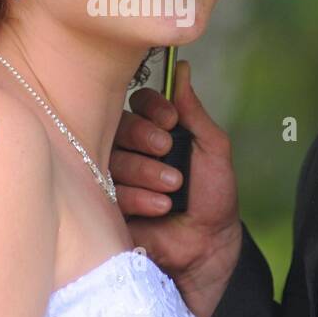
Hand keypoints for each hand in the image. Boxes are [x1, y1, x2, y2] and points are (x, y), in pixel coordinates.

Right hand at [111, 60, 240, 316]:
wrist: (207, 248)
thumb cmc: (213, 199)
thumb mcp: (212, 148)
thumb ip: (194, 110)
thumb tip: (181, 68)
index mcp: (156, 131)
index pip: (139, 101)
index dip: (152, 107)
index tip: (172, 121)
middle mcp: (131, 149)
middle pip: (120, 125)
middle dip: (145, 136)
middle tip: (167, 150)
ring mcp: (115, 176)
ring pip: (113, 156)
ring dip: (147, 171)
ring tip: (172, 188)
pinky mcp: (104, 203)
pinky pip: (109, 188)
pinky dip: (138, 196)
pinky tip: (160, 208)